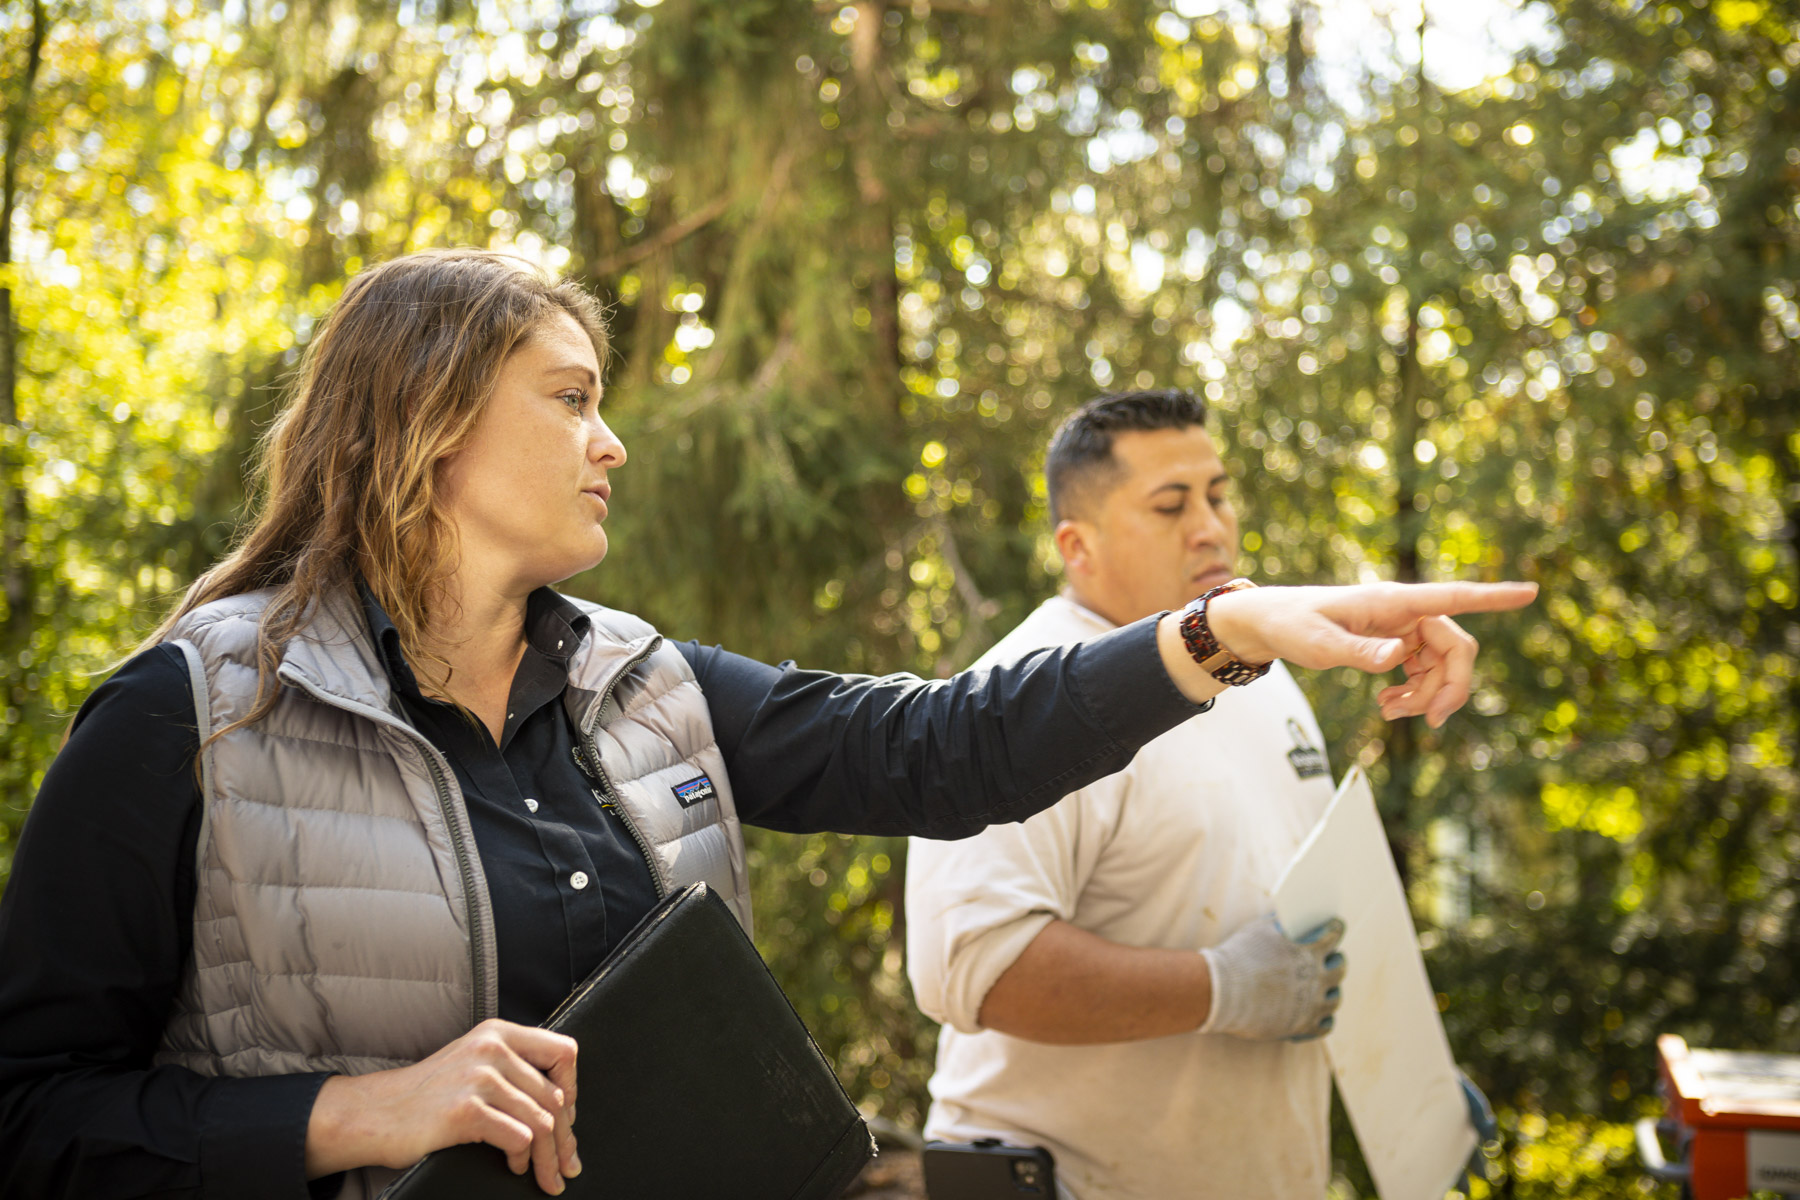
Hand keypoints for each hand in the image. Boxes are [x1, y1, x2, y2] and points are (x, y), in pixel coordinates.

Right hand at [304, 1018, 580, 1194]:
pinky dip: (522, 1158)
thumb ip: (511, 1069)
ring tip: (546, 1175)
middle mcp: (492, 1048)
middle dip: (565, 1138)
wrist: (374, 1113)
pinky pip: (519, 1137)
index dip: (573, 1089)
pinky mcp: (466, 1110)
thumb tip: (561, 1105)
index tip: (569, 1118)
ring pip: (542, 1120)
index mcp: (499, 1033)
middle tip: (568, 1164)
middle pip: (556, 1096)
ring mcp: (479, 1078)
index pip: (563, 1052)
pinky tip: (515, 1165)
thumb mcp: (472, 1062)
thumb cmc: (425, 1096)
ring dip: (548, 1157)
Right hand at [1198, 914, 1345, 1041]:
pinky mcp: (1303, 1026)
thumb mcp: (1259, 930)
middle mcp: (1317, 978)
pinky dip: (1324, 1018)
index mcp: (1309, 951)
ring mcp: (1312, 1004)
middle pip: (1340, 967)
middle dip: (1336, 960)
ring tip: (1324, 988)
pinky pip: (1326, 1025)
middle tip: (1331, 959)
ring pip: (1335, 998)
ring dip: (1331, 990)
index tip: (1336, 927)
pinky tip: (1317, 1013)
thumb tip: (1290, 920)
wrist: (1220, 992)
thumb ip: (1281, 925)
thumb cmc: (1237, 957)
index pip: (1334, 934)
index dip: (1335, 928)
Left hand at [1201, 580, 1538, 726]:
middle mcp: (1406, 612)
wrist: (1271, 624)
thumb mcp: (1318, 644)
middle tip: (1429, 722)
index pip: (1453, 596)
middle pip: (1456, 648)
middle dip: (1450, 687)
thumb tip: (1398, 658)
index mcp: (1394, 601)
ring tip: (1390, 712)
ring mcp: (1404, 629)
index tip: (1531, 592)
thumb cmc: (1292, 625)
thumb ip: (1358, 652)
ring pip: (1442, 666)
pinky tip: (1389, 706)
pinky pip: (1424, 672)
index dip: (1494, 596)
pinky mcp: (1397, 644)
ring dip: (1427, 696)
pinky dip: (1414, 694)